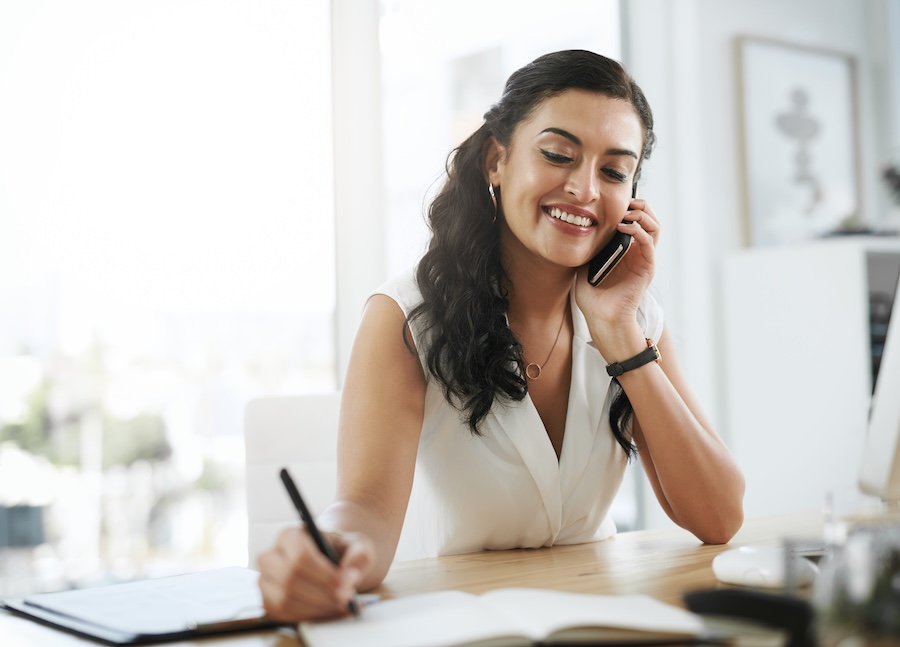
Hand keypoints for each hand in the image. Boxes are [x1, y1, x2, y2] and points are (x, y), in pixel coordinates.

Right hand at [257, 528, 373, 621]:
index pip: (300, 556)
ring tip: (338, 605)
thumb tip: (350, 573)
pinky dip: (306, 617)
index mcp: (290, 535)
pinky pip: (281, 614)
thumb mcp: (357, 545)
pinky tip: (326, 612)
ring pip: (283, 599)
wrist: (331, 562)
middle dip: (320, 594)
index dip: (323, 575)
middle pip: (289, 579)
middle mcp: (272, 555)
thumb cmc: (341, 551)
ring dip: (315, 608)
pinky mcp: (268, 600)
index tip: (344, 585)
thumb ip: (359, 555)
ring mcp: (266, 579)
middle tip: (344, 599)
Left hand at [574, 199, 659, 334]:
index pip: (635, 221)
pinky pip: (649, 241)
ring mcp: (644, 259)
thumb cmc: (592, 298)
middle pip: (649, 220)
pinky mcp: (647, 267)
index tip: (613, 201)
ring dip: (643, 214)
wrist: (602, 318)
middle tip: (626, 201)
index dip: (628, 207)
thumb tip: (579, 228)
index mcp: (625, 251)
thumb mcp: (584, 266)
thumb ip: (587, 248)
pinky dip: (639, 229)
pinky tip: (624, 226)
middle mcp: (637, 253)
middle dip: (640, 206)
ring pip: (655, 226)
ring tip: (627, 211)